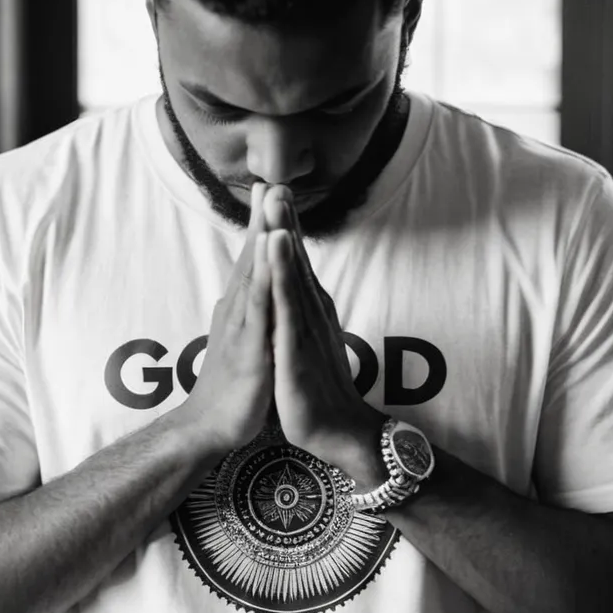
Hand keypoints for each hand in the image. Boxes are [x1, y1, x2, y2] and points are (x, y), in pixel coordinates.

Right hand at [176, 182, 275, 451]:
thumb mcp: (244, 341)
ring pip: (254, 275)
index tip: (272, 190)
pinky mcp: (249, 349)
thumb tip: (247, 295)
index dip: (263, 223)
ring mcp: (242, 327)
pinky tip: (272, 260)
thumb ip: (248, 315)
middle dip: (263, 217)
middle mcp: (238, 310)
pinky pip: (259, 311)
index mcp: (242, 308)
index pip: (255, 259)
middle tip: (271, 180)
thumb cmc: (230, 387)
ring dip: (263, 238)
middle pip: (253, 256)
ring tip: (271, 203)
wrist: (209, 426)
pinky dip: (265, 282)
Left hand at [264, 186, 387, 487]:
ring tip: (276, 199)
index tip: (274, 194)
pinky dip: (280, 272)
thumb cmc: (317, 391)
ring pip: (292, 272)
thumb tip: (294, 300)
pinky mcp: (297, 344)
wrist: (338, 432)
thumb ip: (299, 319)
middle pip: (295, 257)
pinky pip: (287, 303)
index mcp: (307, 310)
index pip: (293, 262)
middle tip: (276, 180)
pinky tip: (275, 248)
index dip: (285, 227)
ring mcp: (305, 325)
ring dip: (284, 233)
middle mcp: (310, 310)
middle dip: (285, 218)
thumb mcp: (303, 345)